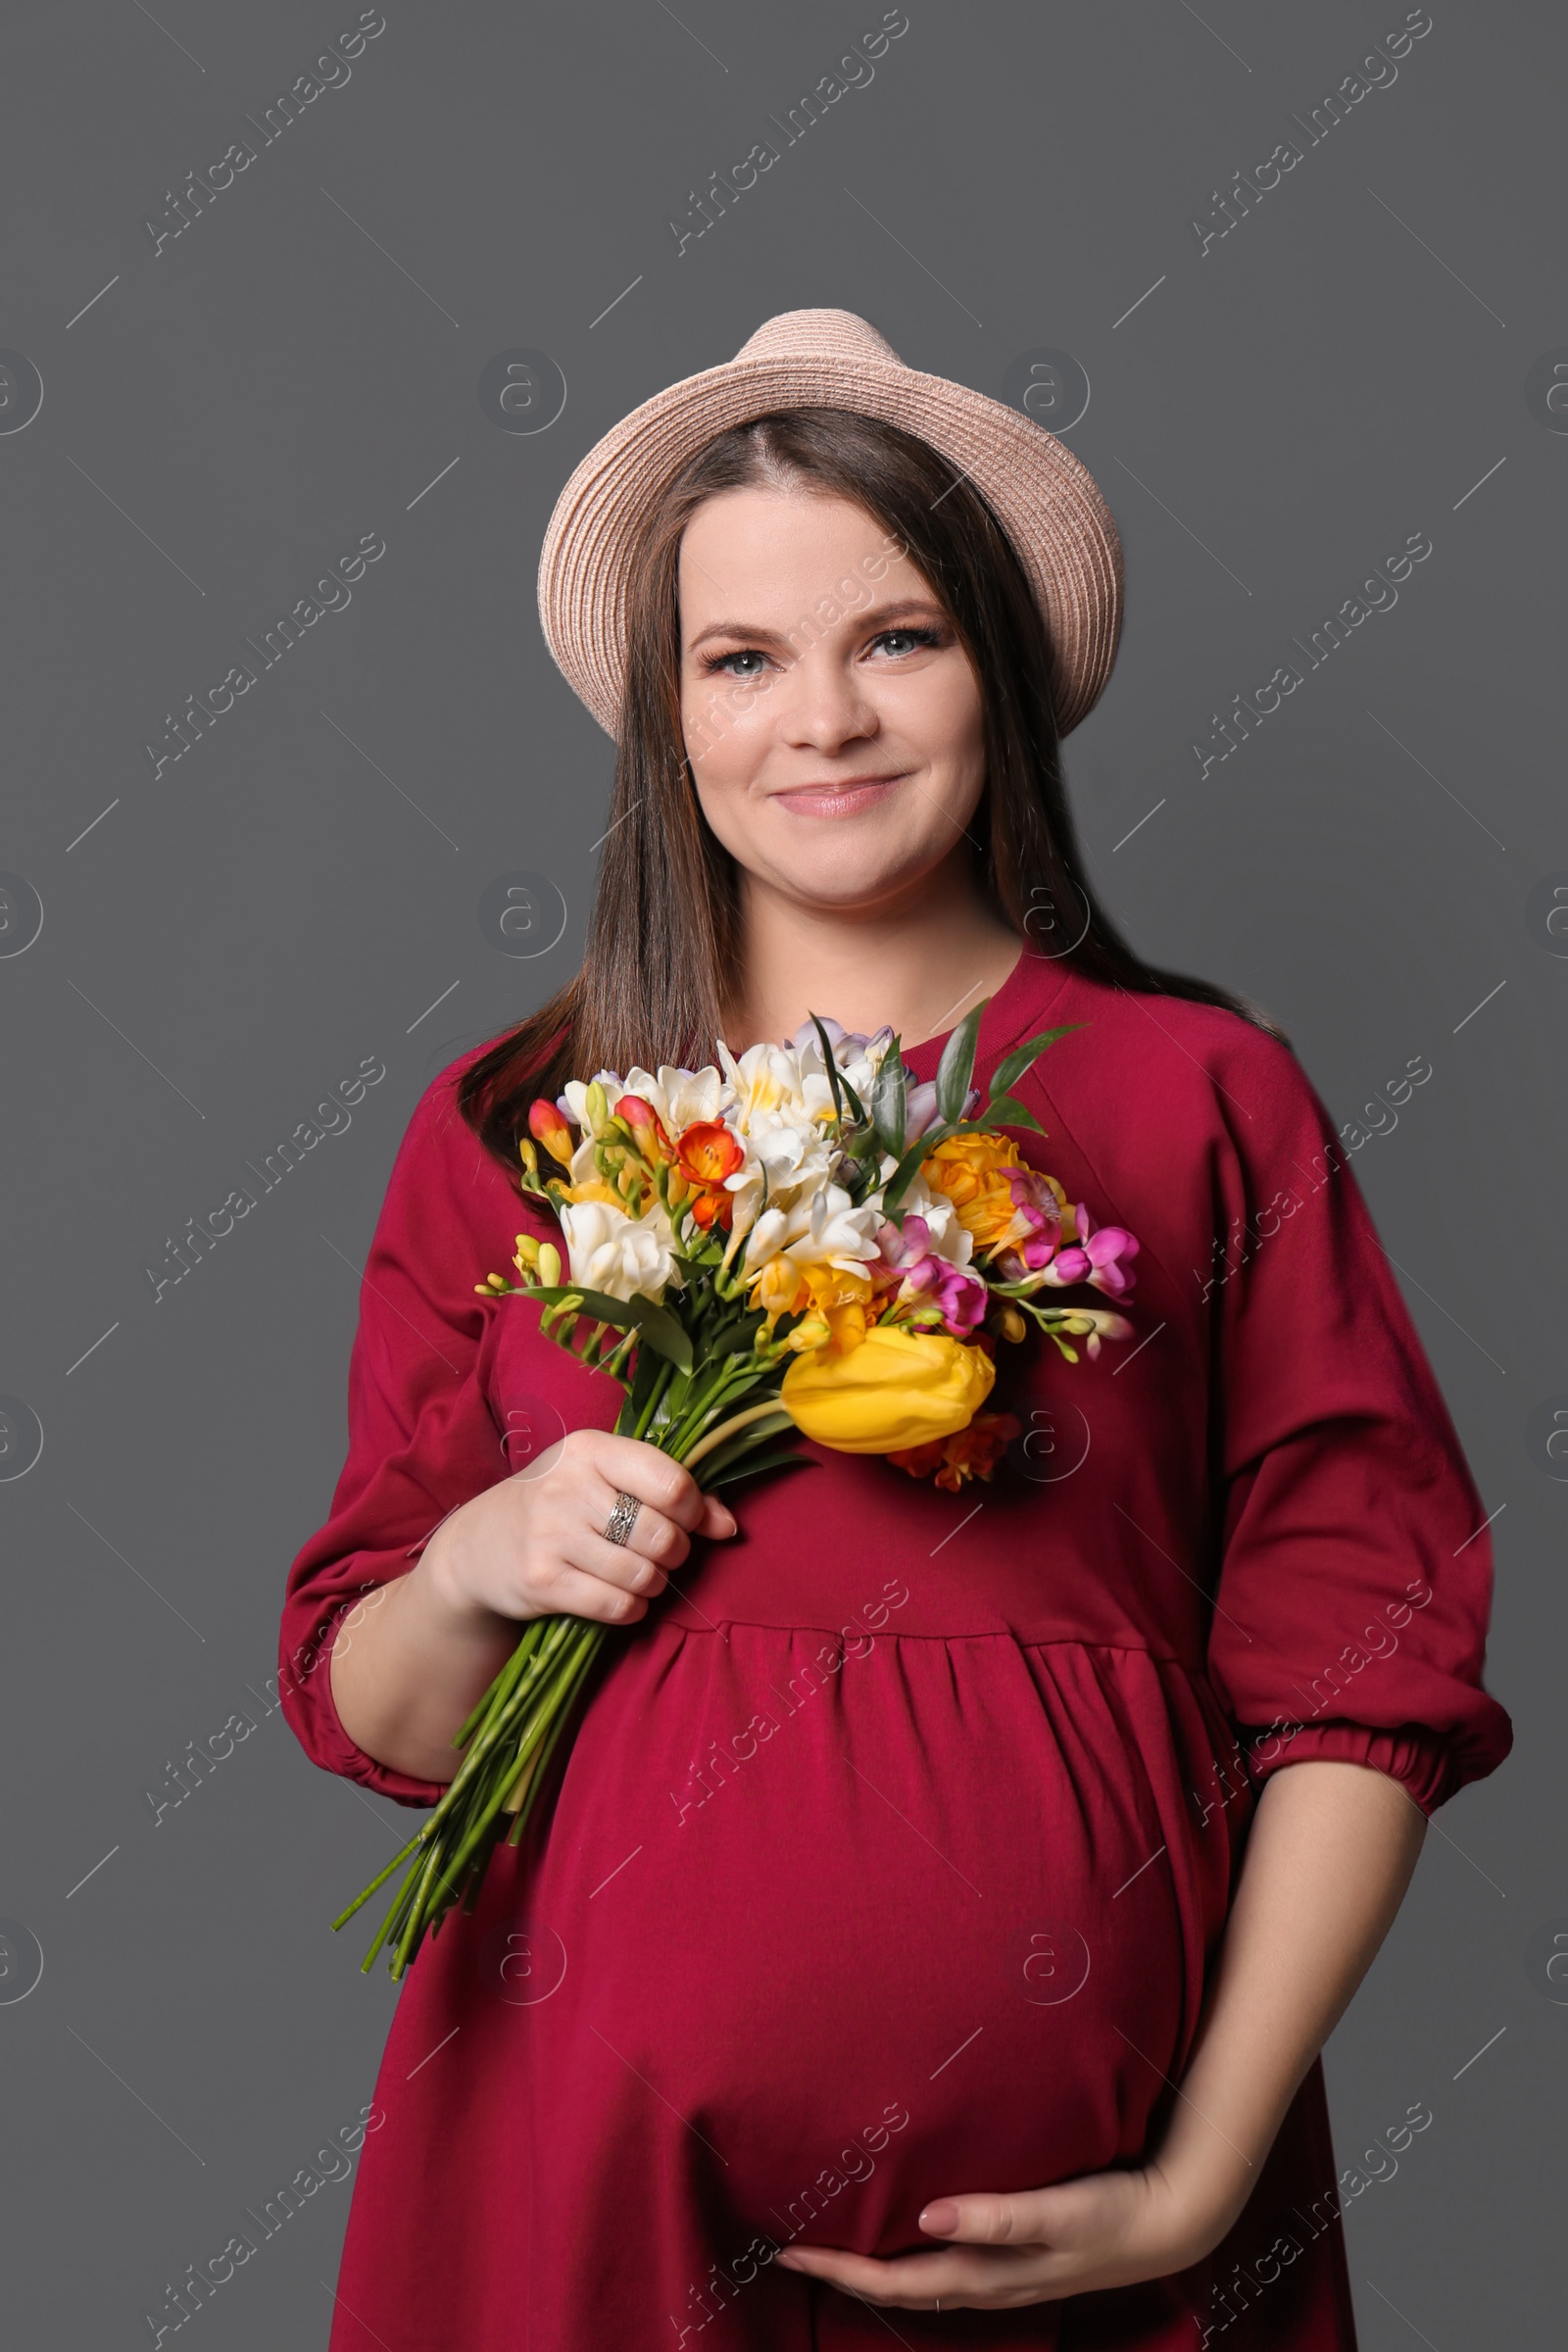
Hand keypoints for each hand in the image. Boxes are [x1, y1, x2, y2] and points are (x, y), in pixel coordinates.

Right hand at [419, 1430, 735, 1631]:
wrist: (478, 1547)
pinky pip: (616, 1606)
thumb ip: (670, 1492)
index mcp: (590, 1449)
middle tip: (659, 1554)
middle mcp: (567, 1487)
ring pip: (642, 1574)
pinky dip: (630, 1608)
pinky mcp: (541, 1581)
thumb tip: (728, 1525)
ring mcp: (550, 1535)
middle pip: (662, 1535)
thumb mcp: (605, 1480)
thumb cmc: (560, 1506)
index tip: (686, 1521)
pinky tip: (620, 1597)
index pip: (671, 1482)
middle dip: (674, 1553)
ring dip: (652, 1583)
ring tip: (638, 1575)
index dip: (694, 1511)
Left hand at [774, 2154, 1244, 2310]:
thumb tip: (930, 2219)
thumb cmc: (1110, 2214)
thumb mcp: (1057, 2213)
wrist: (1166, 2222)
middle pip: (892, 2285)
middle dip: (839, 2268)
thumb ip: (996, 2216)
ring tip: (830, 2234)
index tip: (786, 2249)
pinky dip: (907, 2250)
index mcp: (982, 2274)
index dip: (836, 2268)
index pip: (890, 2280)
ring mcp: (997, 2273)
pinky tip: (901, 2224)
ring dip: (869, 2263)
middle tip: (787, 2242)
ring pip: (915, 2277)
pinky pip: (941, 2262)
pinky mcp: (1012, 2255)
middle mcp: (981, 2280)